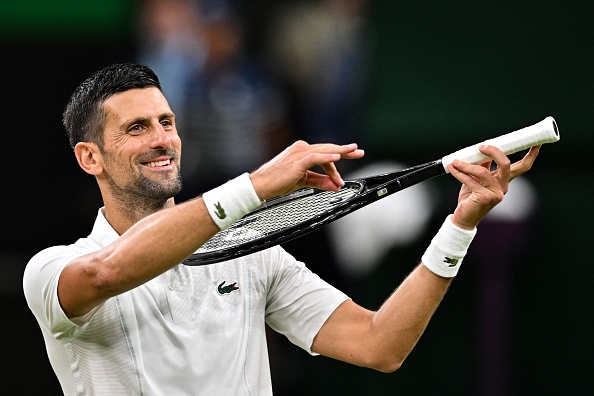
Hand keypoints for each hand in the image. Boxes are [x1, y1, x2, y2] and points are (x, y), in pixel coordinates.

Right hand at [250, 140, 364, 200]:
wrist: (261, 185)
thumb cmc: (277, 182)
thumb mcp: (304, 182)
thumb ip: (320, 181)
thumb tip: (336, 185)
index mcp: (302, 152)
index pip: (324, 154)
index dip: (337, 160)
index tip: (347, 165)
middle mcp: (301, 149)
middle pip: (327, 149)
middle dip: (345, 151)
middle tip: (359, 151)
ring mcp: (299, 153)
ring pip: (324, 151)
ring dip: (340, 153)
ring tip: (353, 152)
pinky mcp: (297, 161)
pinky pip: (316, 157)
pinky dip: (327, 157)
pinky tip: (337, 157)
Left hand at [447, 144, 540, 229]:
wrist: (464, 217)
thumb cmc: (470, 198)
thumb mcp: (477, 179)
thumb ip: (481, 166)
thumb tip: (480, 151)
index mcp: (504, 181)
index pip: (522, 167)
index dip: (530, 155)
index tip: (536, 143)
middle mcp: (503, 187)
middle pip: (506, 164)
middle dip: (495, 152)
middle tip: (482, 146)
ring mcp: (495, 194)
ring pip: (483, 172)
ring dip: (467, 165)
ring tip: (456, 161)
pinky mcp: (484, 198)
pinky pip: (471, 181)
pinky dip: (460, 173)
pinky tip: (452, 168)